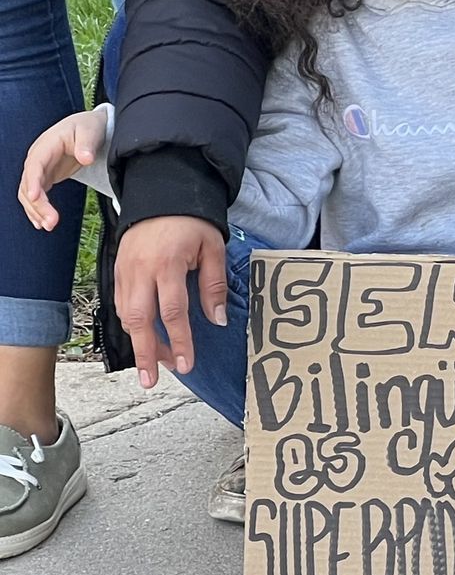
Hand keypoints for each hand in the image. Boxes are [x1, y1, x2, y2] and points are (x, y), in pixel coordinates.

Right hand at [17, 108, 108, 231]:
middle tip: (51, 222)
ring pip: (29, 193)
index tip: (35, 197)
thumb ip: (87, 144)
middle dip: (37, 204)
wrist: (88, 127)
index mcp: (45, 146)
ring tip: (48, 226)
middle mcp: (37, 159)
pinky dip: (37, 209)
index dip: (33, 181)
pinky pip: (36, 195)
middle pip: (29, 184)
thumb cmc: (88, 127)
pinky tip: (41, 223)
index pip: (35, 165)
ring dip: (36, 210)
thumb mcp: (90, 130)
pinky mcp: (45, 177)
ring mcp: (40, 169)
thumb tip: (85, 158)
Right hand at [115, 215, 227, 387]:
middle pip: (141, 320)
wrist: (161, 195)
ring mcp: (125, 271)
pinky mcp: (117, 271)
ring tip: (154, 364)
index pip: (173, 312)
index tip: (186, 364)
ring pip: (127, 315)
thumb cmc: (192, 221)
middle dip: (147, 353)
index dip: (180, 341)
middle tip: (153, 380)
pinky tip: (143, 337)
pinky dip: (131, 324)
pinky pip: (121, 303)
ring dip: (139, 342)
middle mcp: (140, 271)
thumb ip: (214, 284)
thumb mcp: (213, 247)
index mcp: (167, 264)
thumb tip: (217, 320)